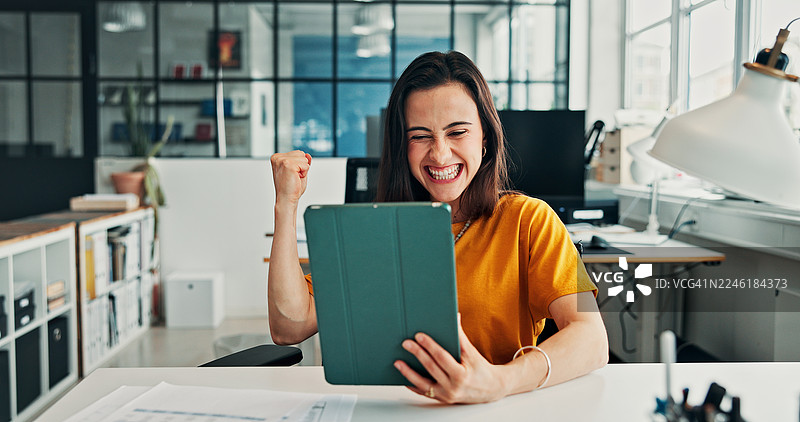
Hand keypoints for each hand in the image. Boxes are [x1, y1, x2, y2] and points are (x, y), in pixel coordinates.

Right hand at [270, 151, 311, 205]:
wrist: (286, 199)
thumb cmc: (290, 188)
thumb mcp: (298, 171)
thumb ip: (303, 162)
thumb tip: (308, 155)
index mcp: (277, 158)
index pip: (298, 153)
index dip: (299, 164)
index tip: (291, 174)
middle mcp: (277, 158)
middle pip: (301, 153)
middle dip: (301, 166)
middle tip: (293, 176)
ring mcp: (282, 160)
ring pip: (304, 158)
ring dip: (303, 170)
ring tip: (294, 178)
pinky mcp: (288, 165)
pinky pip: (306, 165)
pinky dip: (304, 173)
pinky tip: (296, 179)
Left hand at [394, 320, 509, 403]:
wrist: (491, 388)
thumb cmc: (481, 368)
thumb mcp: (472, 352)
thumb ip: (461, 336)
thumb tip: (454, 316)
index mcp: (461, 375)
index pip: (442, 357)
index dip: (429, 346)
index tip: (419, 336)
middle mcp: (453, 387)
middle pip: (431, 368)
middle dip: (417, 354)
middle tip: (406, 343)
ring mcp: (446, 395)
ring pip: (423, 384)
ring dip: (409, 373)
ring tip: (398, 363)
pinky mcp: (442, 399)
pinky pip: (424, 392)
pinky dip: (413, 385)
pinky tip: (404, 377)